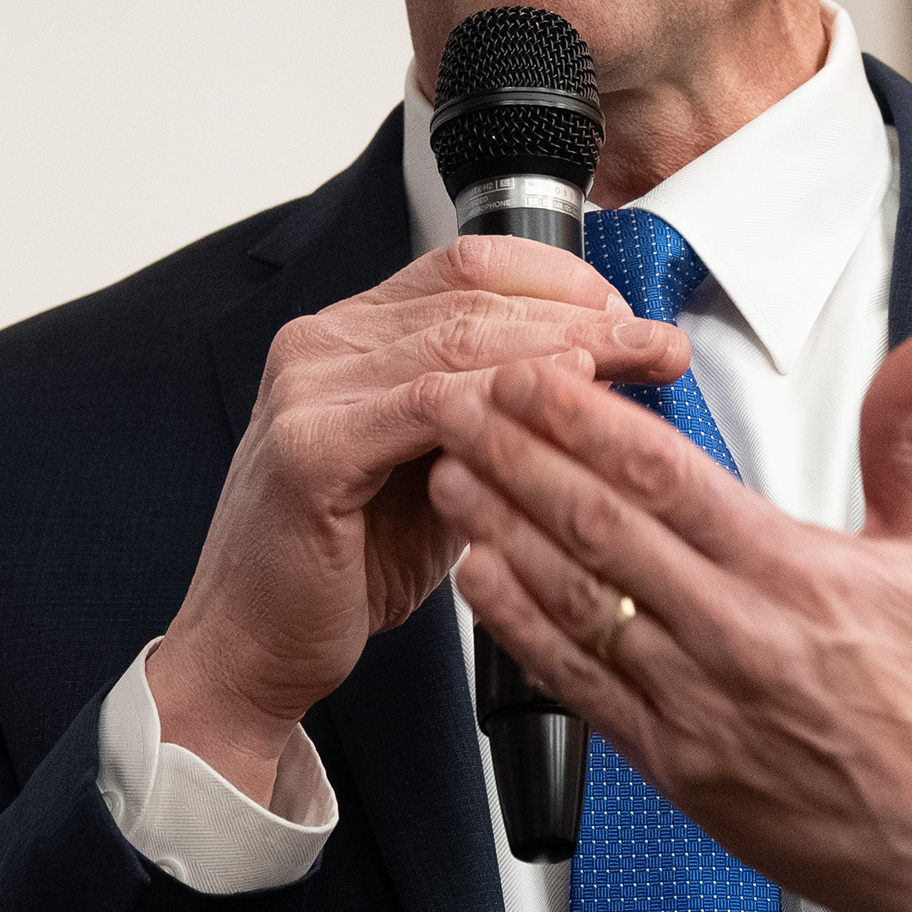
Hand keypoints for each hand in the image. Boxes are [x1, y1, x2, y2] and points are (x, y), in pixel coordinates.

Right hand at [151, 239, 690, 800]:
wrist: (254, 646)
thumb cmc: (347, 565)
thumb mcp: (442, 470)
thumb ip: (496, 415)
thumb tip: (596, 377)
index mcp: (351, 337)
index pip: (466, 265)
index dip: (560, 279)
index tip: (630, 315)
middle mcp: (323, 344)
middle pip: (472, 295)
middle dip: (582, 312)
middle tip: (658, 342)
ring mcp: (309, 389)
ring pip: (457, 339)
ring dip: (561, 347)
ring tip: (634, 364)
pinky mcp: (312, 448)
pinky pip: (426, 405)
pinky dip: (500, 399)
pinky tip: (558, 402)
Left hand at [428, 328, 911, 911]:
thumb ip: (906, 440)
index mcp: (794, 575)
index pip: (665, 476)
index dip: (586, 418)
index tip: (535, 374)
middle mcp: (734, 637)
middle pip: (599, 526)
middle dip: (518, 453)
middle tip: (461, 402)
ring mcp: (694, 706)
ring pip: (574, 600)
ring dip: (502, 529)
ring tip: (452, 473)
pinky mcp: (673, 767)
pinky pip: (578, 686)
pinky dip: (522, 630)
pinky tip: (481, 582)